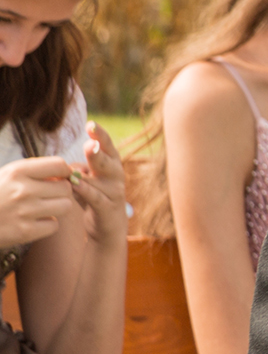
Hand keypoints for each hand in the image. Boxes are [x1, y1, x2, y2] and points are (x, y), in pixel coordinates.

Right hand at [0, 155, 78, 247]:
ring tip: (41, 209)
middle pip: (65, 187)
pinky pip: (54, 225)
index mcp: (17, 171)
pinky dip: (47, 225)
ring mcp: (25, 212)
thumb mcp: (7, 175)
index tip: (60, 177)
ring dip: (57, 208)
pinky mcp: (25, 232)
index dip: (64, 172)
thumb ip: (35, 170)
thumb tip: (68, 172)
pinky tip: (34, 222)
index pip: (59, 165)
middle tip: (47, 196)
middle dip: (59, 192)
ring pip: (66, 206)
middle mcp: (23, 190)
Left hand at [69, 123, 127, 246]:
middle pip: (109, 161)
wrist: (108, 228)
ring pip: (101, 180)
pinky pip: (96, 198)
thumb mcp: (88, 181)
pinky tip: (75, 186)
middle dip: (98, 152)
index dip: (101, 136)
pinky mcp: (109, 208)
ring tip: (75, 171)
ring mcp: (115, 193)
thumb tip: (65, 166)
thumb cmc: (95, 199)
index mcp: (112, 166)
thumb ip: (79, 170)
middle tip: (89, 145)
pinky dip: (86, 191)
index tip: (91, 124)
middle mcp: (117, 177)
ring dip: (86, 176)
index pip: (108, 147)